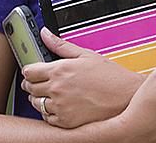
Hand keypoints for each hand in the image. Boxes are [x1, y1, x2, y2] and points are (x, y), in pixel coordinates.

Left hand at [22, 27, 143, 127]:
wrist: (126, 97)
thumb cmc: (109, 76)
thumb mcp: (85, 54)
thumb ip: (60, 45)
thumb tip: (45, 34)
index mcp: (59, 70)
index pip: (29, 72)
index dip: (29, 71)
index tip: (32, 71)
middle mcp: (57, 89)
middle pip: (30, 88)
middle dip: (31, 84)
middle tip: (39, 82)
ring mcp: (61, 107)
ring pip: (36, 104)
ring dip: (38, 99)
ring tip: (49, 94)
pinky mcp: (66, 121)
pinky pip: (47, 118)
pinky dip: (49, 113)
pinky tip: (58, 106)